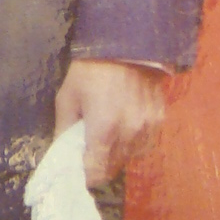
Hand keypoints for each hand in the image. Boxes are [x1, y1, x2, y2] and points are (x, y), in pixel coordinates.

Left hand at [53, 58, 167, 185]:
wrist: (128, 43)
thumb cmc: (91, 69)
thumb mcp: (68, 96)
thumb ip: (64, 129)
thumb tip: (59, 153)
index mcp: (104, 130)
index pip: (96, 172)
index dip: (85, 176)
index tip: (77, 171)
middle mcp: (129, 134)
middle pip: (113, 168)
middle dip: (99, 165)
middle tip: (88, 152)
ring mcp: (148, 128)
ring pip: (130, 158)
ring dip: (117, 155)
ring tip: (106, 138)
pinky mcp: (160, 120)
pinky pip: (144, 144)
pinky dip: (133, 143)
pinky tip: (124, 128)